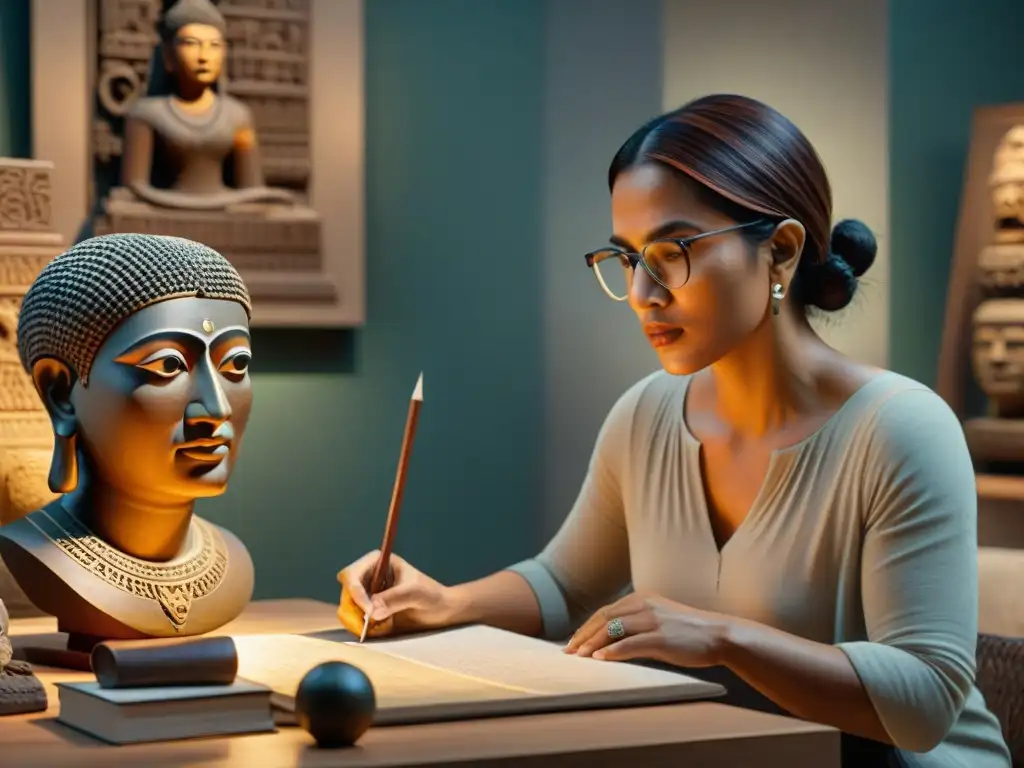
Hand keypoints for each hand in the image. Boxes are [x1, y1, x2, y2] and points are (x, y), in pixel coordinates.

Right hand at [337, 550, 451, 638]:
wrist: (440, 610)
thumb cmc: (431, 595)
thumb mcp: (415, 593)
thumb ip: (394, 598)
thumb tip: (372, 611)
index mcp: (377, 562)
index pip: (352, 574)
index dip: (355, 592)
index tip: (368, 611)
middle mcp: (368, 576)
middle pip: (346, 591)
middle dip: (352, 608)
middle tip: (365, 625)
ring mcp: (367, 593)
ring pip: (347, 607)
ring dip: (355, 620)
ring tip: (374, 628)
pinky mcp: (370, 610)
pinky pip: (355, 619)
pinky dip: (361, 627)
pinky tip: (378, 630)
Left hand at [563, 592, 731, 667]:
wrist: (719, 635)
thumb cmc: (689, 633)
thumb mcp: (659, 620)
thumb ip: (637, 625)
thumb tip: (611, 642)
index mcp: (641, 598)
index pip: (605, 611)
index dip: (586, 627)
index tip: (573, 641)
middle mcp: (644, 605)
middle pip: (604, 617)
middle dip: (583, 635)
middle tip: (568, 651)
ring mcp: (652, 620)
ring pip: (612, 629)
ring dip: (592, 643)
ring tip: (579, 656)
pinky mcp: (661, 637)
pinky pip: (630, 643)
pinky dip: (612, 651)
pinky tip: (600, 659)